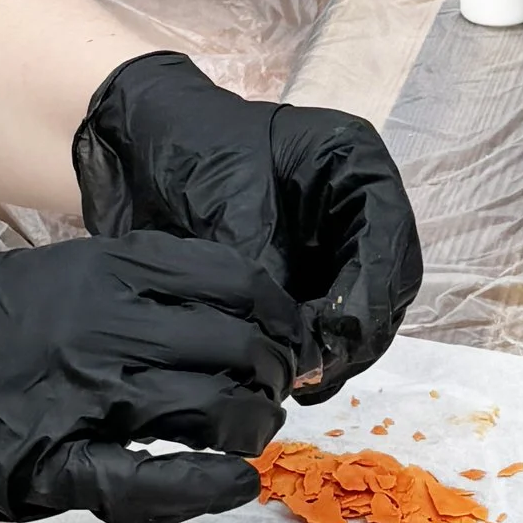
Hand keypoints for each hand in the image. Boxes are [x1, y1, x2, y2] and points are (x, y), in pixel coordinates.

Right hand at [0, 232, 299, 522]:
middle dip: (272, 374)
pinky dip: (202, 486)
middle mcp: (100, 326)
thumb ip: (124, 284)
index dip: (277, 312)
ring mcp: (78, 397)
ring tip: (248, 436)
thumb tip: (213, 301)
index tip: (288, 335)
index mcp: (102, 270)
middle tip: (273, 393)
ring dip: (249, 427)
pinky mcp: (53, 466)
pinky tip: (233, 484)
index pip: (230, 279)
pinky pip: (147, 480)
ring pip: (208, 408)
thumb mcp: (48, 274)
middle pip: (234, 345)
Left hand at [73, 51, 420, 399]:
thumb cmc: (186, 150)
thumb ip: (266, 274)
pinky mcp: (309, 268)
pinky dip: (312, 344)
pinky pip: (326, 314)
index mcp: (354, 163)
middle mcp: (357, 202)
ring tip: (299, 379)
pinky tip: (286, 370)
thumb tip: (293, 349)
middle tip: (315, 373)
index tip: (337, 341)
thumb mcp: (226, 206)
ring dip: (337, 346)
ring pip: (361, 306)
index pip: (386, 238)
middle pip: (385, 279)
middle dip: (355, 331)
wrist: (136, 143)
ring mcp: (335, 238)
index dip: (368, 296)